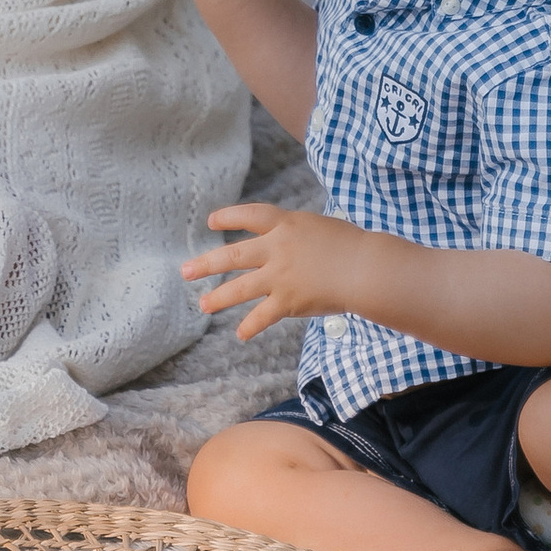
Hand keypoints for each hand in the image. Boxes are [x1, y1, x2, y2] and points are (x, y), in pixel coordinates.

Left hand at [181, 199, 370, 340]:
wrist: (365, 267)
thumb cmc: (354, 246)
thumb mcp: (321, 228)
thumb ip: (301, 236)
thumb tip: (293, 246)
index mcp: (287, 224)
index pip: (251, 216)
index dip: (229, 217)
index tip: (212, 222)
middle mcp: (277, 248)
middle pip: (234, 254)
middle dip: (207, 263)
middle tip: (186, 270)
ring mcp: (280, 276)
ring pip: (240, 288)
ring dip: (218, 298)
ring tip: (202, 305)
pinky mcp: (288, 300)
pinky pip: (262, 316)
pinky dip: (250, 326)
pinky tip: (240, 334)